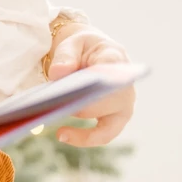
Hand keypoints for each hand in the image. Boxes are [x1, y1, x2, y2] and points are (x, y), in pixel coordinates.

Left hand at [46, 24, 135, 146]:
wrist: (89, 52)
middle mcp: (125, 86)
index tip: (81, 87)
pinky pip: (103, 135)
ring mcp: (123, 104)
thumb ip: (65, 55)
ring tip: (60, 133)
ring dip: (84, 131)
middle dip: (82, 107)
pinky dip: (84, 138)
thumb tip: (58, 73)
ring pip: (109, 125)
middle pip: (107, 102)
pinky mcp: (115, 118)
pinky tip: (62, 135)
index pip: (109, 69)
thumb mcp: (71, 43)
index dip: (97, 79)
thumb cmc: (82, 47)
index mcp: (114, 59)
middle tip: (56, 110)